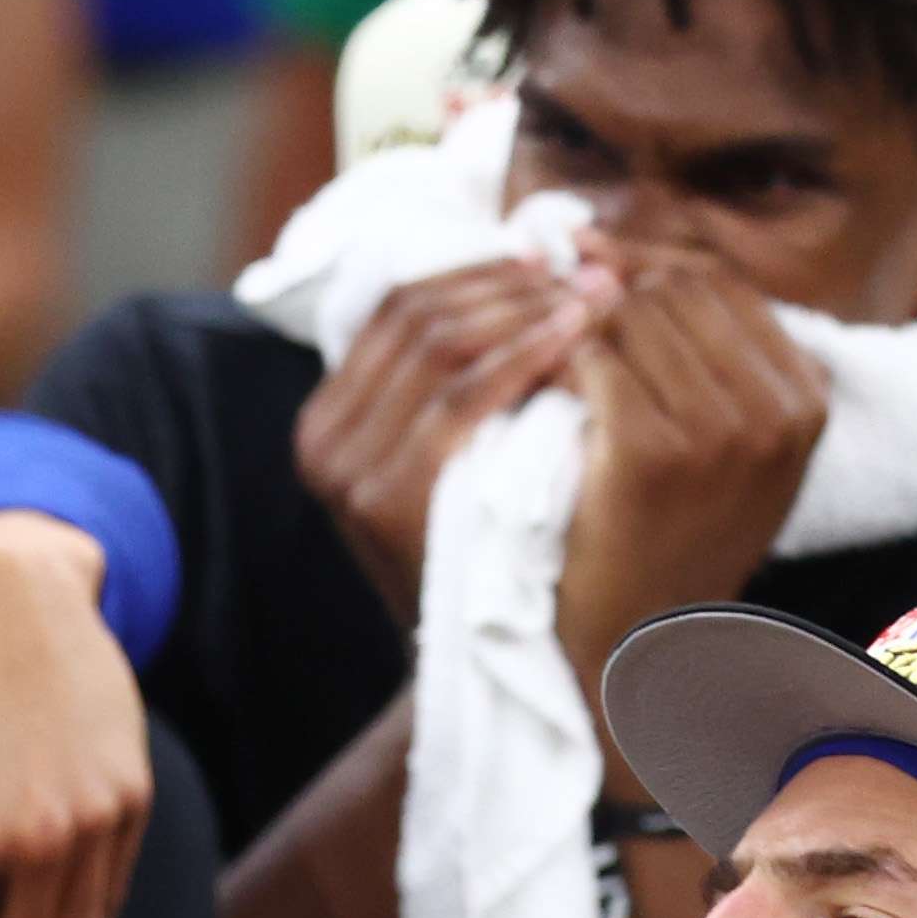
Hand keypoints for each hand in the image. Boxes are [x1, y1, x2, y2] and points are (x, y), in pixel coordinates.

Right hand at [294, 260, 598, 624]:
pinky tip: (578, 337)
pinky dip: (525, 355)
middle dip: (508, 282)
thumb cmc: (480, 544)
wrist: (479, 659)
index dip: (478, 268)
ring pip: (440, 343)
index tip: (549, 259)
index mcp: (325, 421)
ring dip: (525, 307)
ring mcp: (349, 473)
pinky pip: (462, 397)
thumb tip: (523, 263)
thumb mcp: (448, 455)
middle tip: (586, 268)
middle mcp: (322, 443)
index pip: (397, 305)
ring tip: (594, 296)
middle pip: (416, 313)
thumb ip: (450, 381)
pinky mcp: (389, 499)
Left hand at [552, 248, 828, 693]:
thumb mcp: (717, 448)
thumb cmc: (662, 542)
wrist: (634, 650)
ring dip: (575, 320)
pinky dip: (555, 359)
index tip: (585, 257)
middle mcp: (776, 409)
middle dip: (607, 285)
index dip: (644, 262)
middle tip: (546, 291)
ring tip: (539, 344)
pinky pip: (593, 362)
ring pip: (631, 316)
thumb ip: (698, 356)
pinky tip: (532, 380)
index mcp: (805, 398)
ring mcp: (720, 431)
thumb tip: (610, 254)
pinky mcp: (653, 453)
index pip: (721, 282)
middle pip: (677, 288)